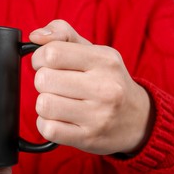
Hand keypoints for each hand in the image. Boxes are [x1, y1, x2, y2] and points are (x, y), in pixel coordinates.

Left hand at [29, 20, 153, 154]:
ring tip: (59, 102)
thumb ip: (63, 34)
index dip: (39, 58)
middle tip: (55, 85)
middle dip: (42, 82)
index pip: (52, 53)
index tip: (44, 63)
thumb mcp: (94, 51)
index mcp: (104, 60)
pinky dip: (46, 124)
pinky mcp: (87, 138)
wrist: (139, 120)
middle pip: (43, 79)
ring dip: (44, 104)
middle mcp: (105, 88)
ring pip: (43, 105)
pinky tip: (60, 119)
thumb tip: (35, 36)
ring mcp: (97, 116)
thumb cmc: (108, 81)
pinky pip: (48, 129)